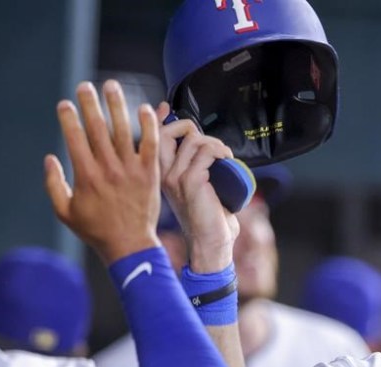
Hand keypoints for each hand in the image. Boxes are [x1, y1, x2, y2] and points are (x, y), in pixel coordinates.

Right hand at [45, 80, 161, 263]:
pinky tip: (145, 108)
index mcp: (86, 175)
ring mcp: (131, 170)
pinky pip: (151, 144)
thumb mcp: (65, 211)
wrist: (130, 244)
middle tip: (85, 86)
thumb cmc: (96, 230)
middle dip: (90, 103)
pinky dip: (149, 125)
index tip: (65, 103)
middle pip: (97, 128)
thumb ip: (53, 184)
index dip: (68, 118)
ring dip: (117, 105)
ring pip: (123, 130)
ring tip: (111, 86)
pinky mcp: (150, 174)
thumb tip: (49, 158)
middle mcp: (108, 168)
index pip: (75, 137)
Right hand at [157, 101, 238, 272]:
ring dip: (214, 143)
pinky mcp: (192, 181)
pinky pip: (206, 151)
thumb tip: (209, 151)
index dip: (159, 119)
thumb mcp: (200, 189)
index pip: (153, 139)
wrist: (211, 244)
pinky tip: (227, 158)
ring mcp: (176, 177)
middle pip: (168, 132)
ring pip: (192, 140)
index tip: (165, 108)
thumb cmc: (209, 219)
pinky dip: (220, 150)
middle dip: (189, 127)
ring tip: (225, 157)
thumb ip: (197, 171)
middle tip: (210, 143)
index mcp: (163, 176)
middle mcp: (164, 175)